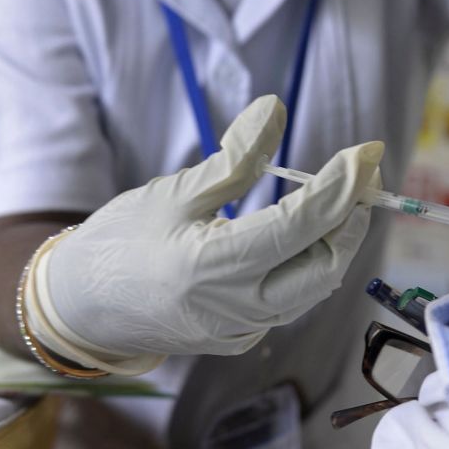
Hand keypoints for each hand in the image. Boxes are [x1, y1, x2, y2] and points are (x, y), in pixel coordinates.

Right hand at [29, 95, 382, 370]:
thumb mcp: (173, 191)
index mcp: (212, 267)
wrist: (82, 307)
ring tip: (341, 198)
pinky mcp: (240, 339)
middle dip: (351, 219)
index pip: (301, 225)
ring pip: (313, 289)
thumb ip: (234, 157)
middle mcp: (234, 309)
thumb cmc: (120, 242)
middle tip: (361, 176)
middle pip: (324, 267)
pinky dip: (307, 265)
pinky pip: (291, 301)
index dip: (341, 185)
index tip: (366, 152)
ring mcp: (240, 331)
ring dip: (334, 243)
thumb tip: (275, 109)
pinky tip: (305, 234)